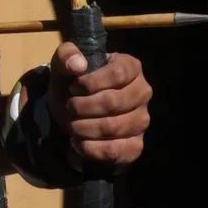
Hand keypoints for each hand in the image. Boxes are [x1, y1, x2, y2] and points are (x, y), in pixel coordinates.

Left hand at [47, 45, 150, 170]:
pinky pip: (119, 151)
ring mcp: (142, 119)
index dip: (91, 83)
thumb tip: (78, 64)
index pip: (118, 74)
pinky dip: (93, 149)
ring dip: (86, 128)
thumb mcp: (64, 66)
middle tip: (70, 108)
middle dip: (84, 107)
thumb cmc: (73, 84)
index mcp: (131, 67)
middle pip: (115, 102)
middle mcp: (143, 92)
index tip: (73, 87)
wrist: (71, 112)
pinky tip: (78, 143)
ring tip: (72, 125)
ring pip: (115, 127)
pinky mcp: (136, 144)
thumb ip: (66, 56)